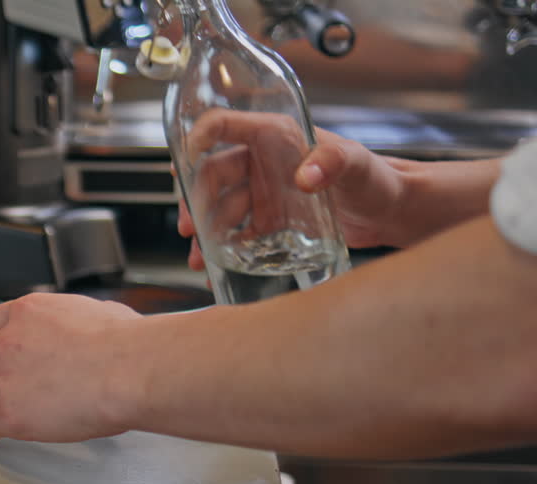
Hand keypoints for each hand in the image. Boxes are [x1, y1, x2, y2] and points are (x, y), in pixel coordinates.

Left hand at [0, 294, 142, 444]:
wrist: (128, 372)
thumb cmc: (125, 342)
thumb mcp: (101, 310)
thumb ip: (82, 316)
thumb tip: (96, 320)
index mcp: (27, 313)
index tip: (1, 352)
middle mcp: (8, 342)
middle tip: (2, 382)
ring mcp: (5, 378)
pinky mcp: (10, 413)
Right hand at [177, 111, 405, 270]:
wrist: (392, 212)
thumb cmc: (379, 179)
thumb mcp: (358, 165)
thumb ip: (334, 162)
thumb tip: (305, 175)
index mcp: (276, 137)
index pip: (224, 125)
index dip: (198, 137)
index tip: (183, 162)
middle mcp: (263, 161)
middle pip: (212, 174)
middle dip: (194, 200)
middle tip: (190, 229)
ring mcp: (264, 192)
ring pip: (220, 208)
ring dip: (205, 231)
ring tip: (200, 257)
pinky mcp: (270, 219)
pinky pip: (238, 233)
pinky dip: (225, 249)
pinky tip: (218, 267)